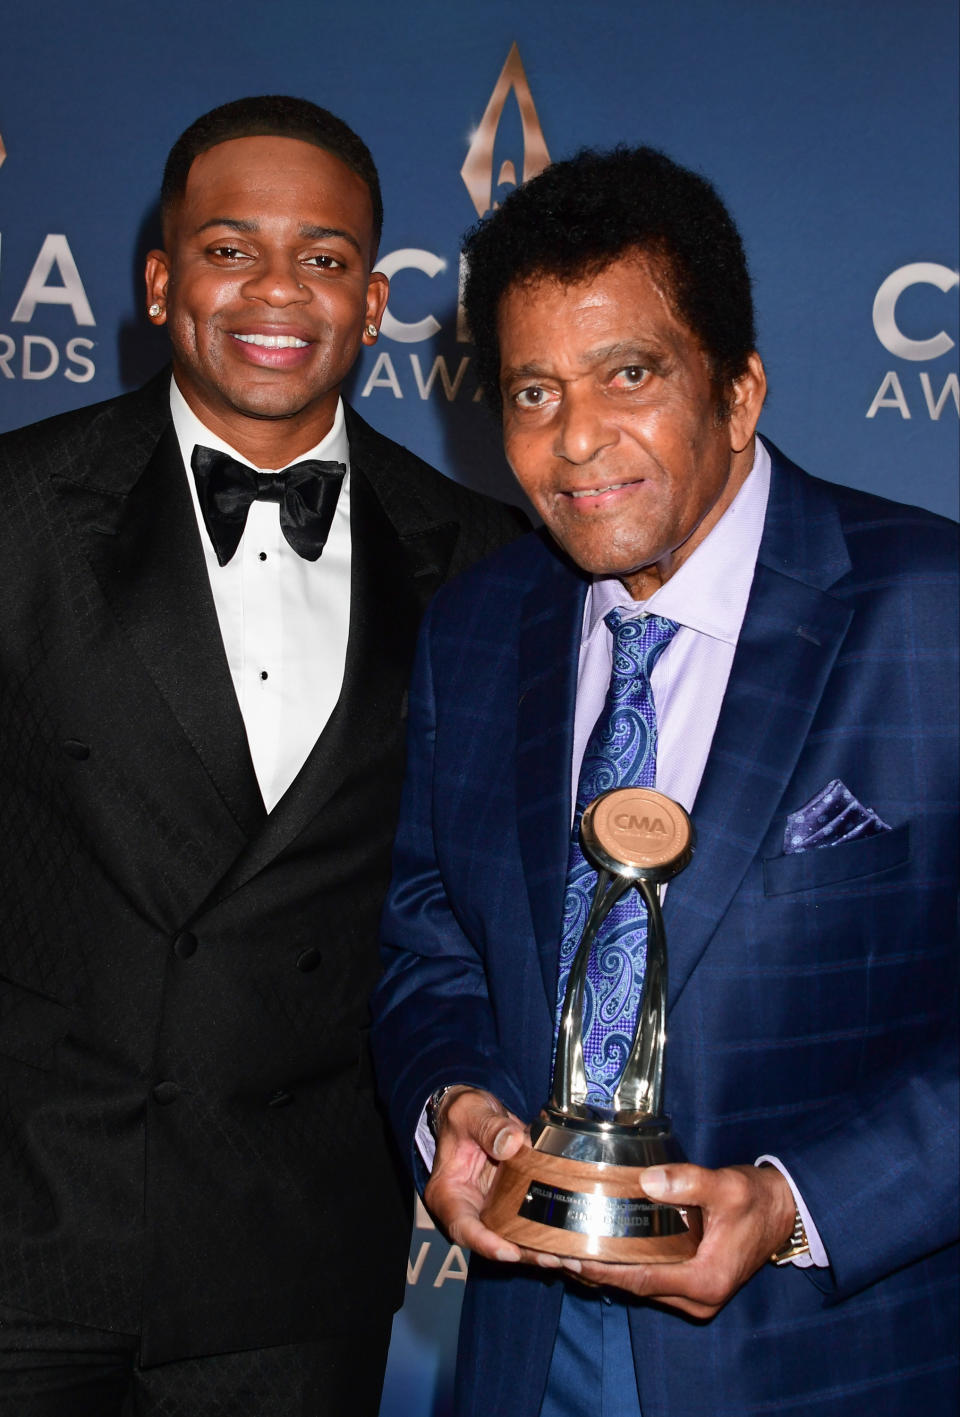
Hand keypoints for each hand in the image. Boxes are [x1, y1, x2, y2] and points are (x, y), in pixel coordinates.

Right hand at [423, 1087, 566, 1271]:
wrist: (478, 1112)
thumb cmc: (464, 1113)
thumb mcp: (470, 1113)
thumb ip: (488, 1127)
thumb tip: (511, 1143)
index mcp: (448, 1194)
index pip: (462, 1227)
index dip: (485, 1243)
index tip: (509, 1251)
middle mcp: (470, 1210)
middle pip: (494, 1241)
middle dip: (524, 1254)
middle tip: (554, 1258)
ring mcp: (493, 1210)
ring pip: (516, 1239)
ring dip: (543, 1250)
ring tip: (572, 1256)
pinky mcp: (513, 1205)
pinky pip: (530, 1224)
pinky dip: (551, 1233)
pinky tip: (574, 1240)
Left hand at [565, 1162, 797, 1317]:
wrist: (782, 1212)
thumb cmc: (755, 1199)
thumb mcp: (726, 1186)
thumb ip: (688, 1182)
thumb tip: (647, 1181)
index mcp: (705, 1280)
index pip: (642, 1280)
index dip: (603, 1269)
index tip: (570, 1256)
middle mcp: (698, 1298)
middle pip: (635, 1288)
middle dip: (594, 1271)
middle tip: (554, 1250)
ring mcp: (695, 1296)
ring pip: (640, 1288)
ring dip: (606, 1271)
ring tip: (566, 1249)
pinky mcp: (692, 1286)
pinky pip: (650, 1281)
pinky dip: (624, 1269)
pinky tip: (598, 1250)